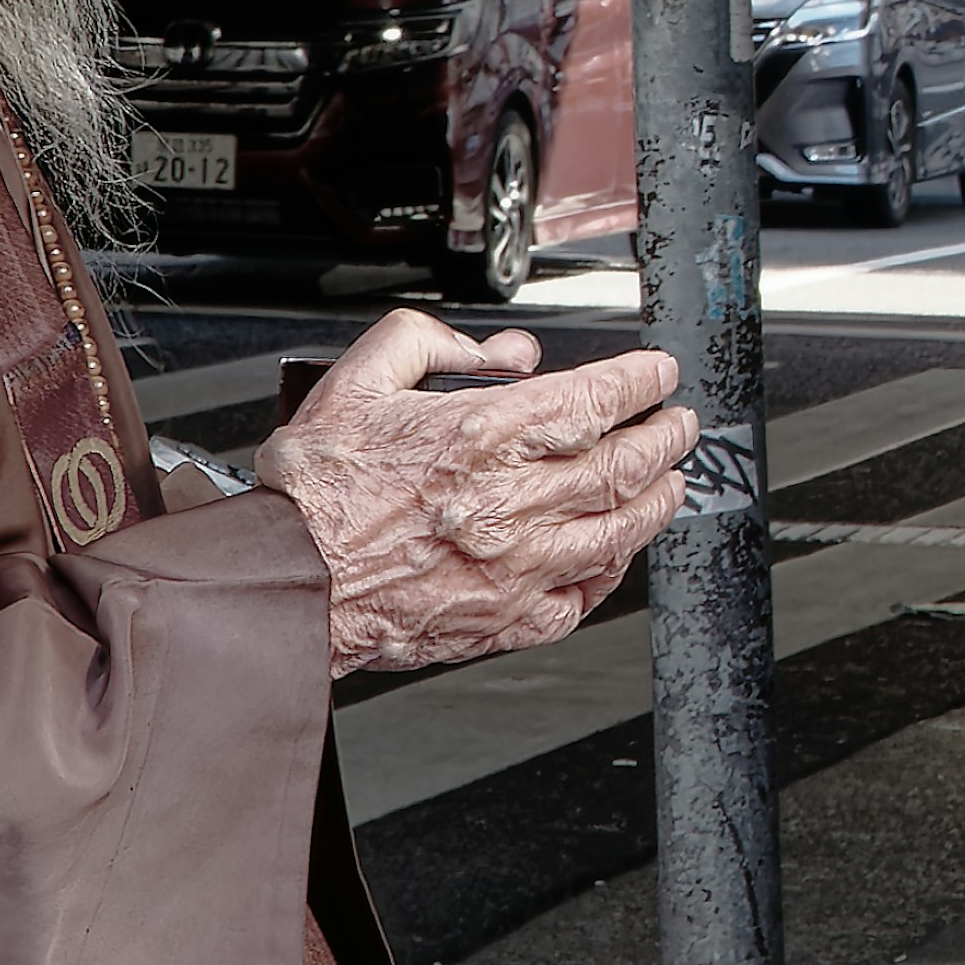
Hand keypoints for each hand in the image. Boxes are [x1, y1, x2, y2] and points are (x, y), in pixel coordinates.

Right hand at [255, 311, 695, 673]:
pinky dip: (610, 572)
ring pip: (619, 531)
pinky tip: (615, 555)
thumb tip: (504, 355)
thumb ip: (432, 345)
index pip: (595, 399)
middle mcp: (510, 502)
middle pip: (623, 464)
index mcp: (481, 437)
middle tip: (681, 425)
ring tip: (672, 481)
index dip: (642, 382)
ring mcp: (516, 567)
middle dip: (666, 438)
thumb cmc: (313, 494)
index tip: (660, 375)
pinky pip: (581, 598)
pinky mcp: (504, 619)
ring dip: (657, 501)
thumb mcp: (358, 380)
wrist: (283, 583)